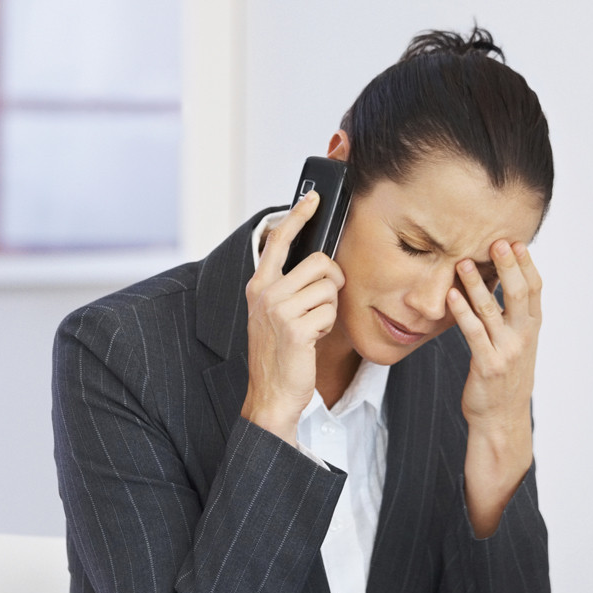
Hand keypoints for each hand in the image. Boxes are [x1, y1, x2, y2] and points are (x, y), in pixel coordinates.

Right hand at [241, 192, 344, 444]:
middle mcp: (265, 293)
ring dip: (330, 309)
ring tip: (313, 326)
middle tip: (323, 303)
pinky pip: (329, 312)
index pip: (279, 240)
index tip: (314, 198)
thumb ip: (291, 287)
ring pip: (329, 288)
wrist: (272, 393)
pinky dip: (328, 326)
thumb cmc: (281, 354)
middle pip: (320, 263)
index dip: (298, 216)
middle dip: (333, 282)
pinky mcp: (294, 328)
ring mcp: (278, 310)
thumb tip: (322, 264)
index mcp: (259, 285)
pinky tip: (312, 339)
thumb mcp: (277, 314)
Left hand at [447, 239, 541, 535]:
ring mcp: (506, 352)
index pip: (534, 290)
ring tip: (464, 262)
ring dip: (478, 285)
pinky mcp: (487, 366)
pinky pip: (473, 333)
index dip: (527, 265)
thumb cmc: (505, 379)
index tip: (516, 242)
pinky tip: (452, 296)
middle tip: (498, 242)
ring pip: (493, 311)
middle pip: (519, 294)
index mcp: (531, 330)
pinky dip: (462, 312)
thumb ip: (512, 317)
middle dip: (509, 266)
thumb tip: (501, 283)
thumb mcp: (516, 345)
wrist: (502, 420)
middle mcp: (523, 338)